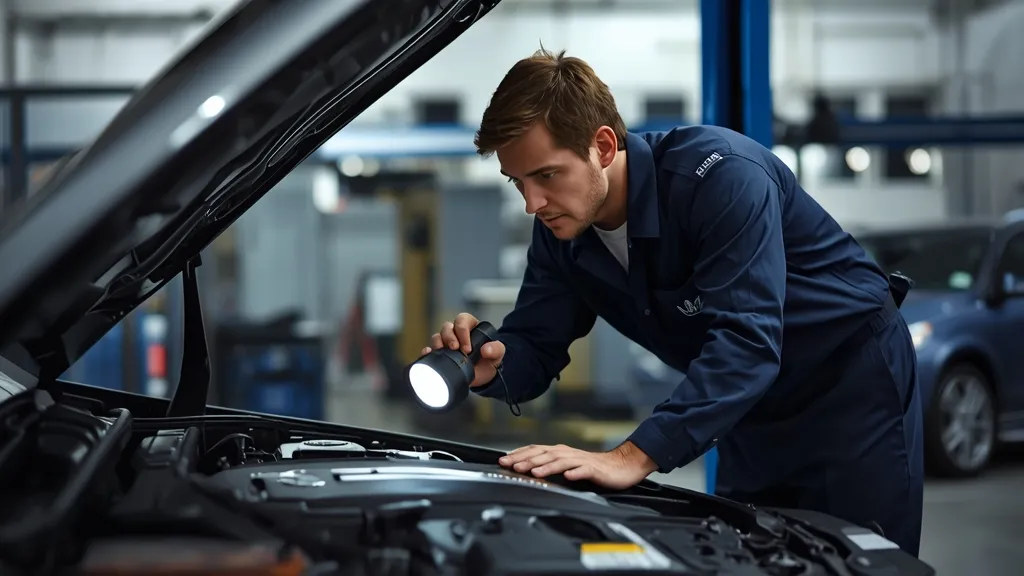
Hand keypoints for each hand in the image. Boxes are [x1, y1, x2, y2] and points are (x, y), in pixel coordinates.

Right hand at [422, 312, 505, 386]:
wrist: (483, 376)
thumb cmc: (490, 360)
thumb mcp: (498, 353)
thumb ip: (496, 349)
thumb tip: (486, 350)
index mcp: (470, 326)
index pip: (462, 320)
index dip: (462, 331)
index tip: (468, 347)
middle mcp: (456, 332)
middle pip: (447, 327)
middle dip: (449, 337)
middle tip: (455, 348)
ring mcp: (446, 343)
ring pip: (437, 336)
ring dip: (438, 343)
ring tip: (444, 352)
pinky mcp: (440, 355)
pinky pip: (430, 350)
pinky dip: (427, 351)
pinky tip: (428, 353)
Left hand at [498, 441, 657, 489]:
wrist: (621, 466)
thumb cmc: (594, 467)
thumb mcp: (568, 466)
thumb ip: (550, 466)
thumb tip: (527, 470)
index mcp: (560, 452)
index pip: (535, 450)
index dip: (518, 454)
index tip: (503, 460)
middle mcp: (568, 453)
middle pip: (544, 454)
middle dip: (526, 459)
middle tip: (511, 466)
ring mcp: (580, 460)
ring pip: (560, 461)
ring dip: (546, 466)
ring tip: (534, 472)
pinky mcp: (594, 469)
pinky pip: (583, 470)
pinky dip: (574, 472)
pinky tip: (568, 477)